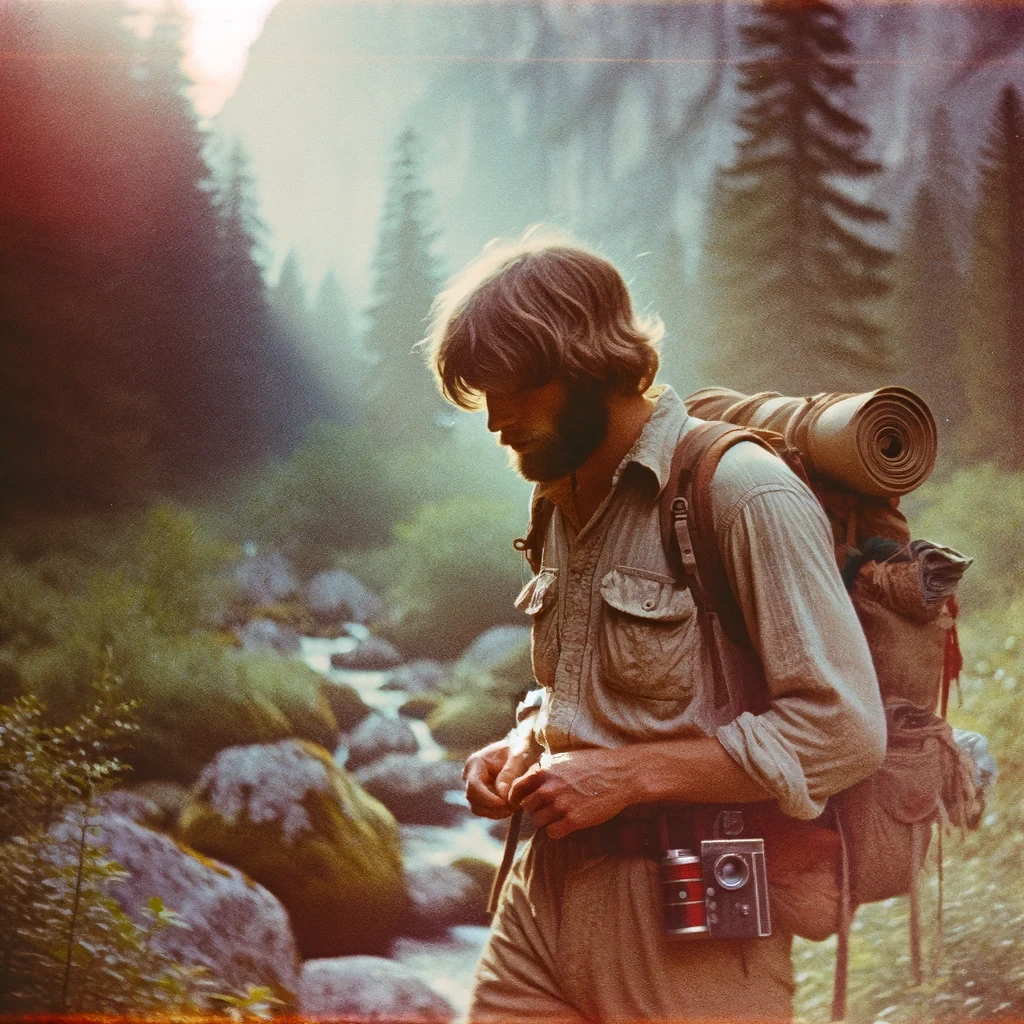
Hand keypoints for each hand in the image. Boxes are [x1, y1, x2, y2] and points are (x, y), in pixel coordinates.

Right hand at [462, 734, 540, 819]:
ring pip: (478, 808)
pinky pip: (485, 810)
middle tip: (514, 807)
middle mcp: (470, 775)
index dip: (488, 799)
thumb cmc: (520, 748)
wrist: (522, 747)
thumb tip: (502, 795)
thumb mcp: (519, 757)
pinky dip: (498, 812)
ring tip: (515, 807)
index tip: (506, 803)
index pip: (474, 786)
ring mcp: (474, 786)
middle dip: (493, 808)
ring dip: (495, 812)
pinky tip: (513, 806)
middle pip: (473, 800)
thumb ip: (510, 773)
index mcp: (475, 762)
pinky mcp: (481, 795)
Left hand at [507, 747, 637, 839]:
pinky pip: (552, 832)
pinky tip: (566, 824)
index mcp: (545, 771)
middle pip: (528, 807)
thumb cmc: (594, 764)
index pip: (516, 789)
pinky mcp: (574, 820)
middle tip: (548, 807)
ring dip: (546, 820)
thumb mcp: (565, 759)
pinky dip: (556, 830)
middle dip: (536, 808)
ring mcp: (561, 805)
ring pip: (538, 822)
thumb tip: (529, 777)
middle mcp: (549, 788)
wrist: (620, 774)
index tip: (520, 802)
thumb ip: (546, 769)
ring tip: (560, 814)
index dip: (517, 797)